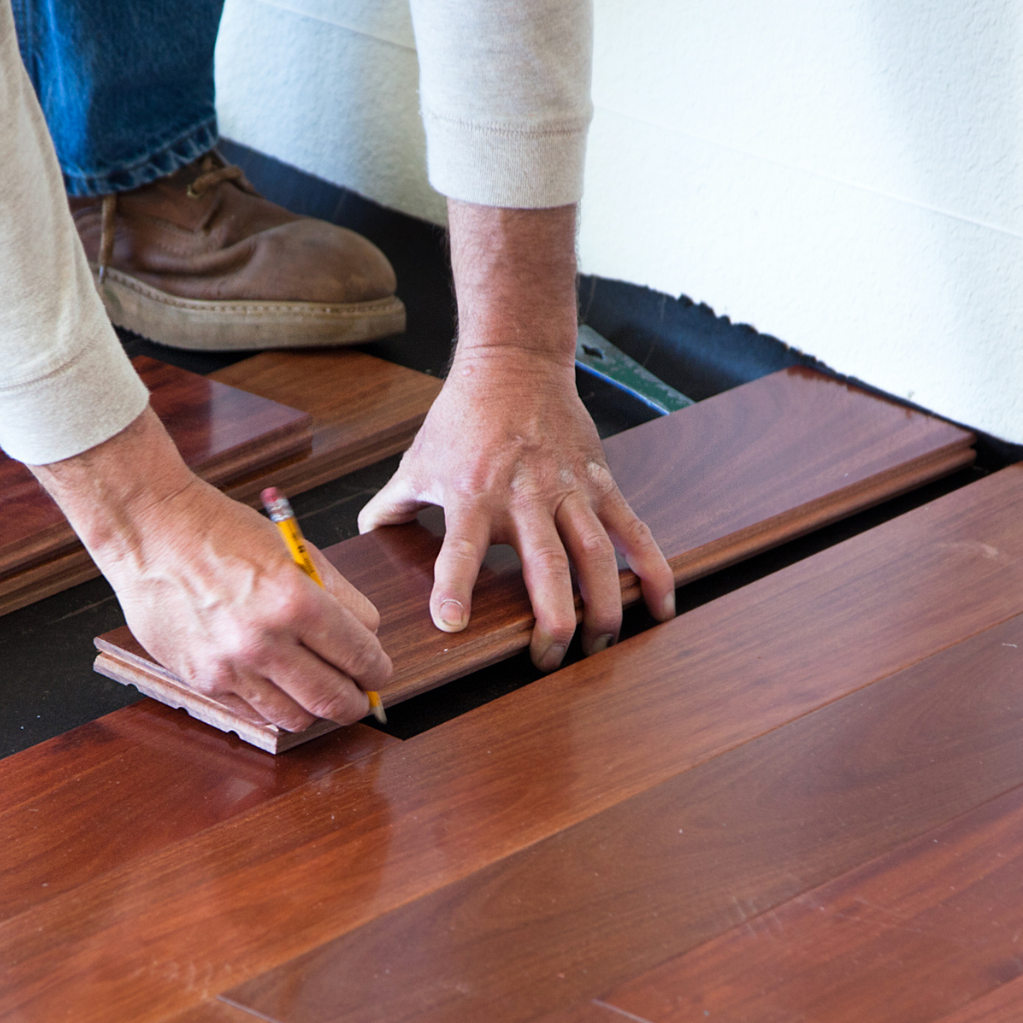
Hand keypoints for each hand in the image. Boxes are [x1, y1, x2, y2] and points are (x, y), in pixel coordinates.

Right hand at [38, 409, 389, 731]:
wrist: (152, 532)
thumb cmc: (222, 533)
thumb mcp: (295, 550)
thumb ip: (337, 596)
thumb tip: (367, 638)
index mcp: (294, 600)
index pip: (361, 656)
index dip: (378, 669)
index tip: (378, 671)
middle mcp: (263, 640)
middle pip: (335, 700)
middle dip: (357, 701)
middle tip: (360, 694)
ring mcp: (230, 666)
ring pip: (297, 717)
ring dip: (316, 709)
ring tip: (318, 690)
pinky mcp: (203, 680)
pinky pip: (256, 712)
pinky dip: (275, 704)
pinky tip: (277, 684)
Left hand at [357, 199, 673, 670]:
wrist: (514, 362)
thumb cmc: (462, 418)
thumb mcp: (416, 460)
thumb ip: (390, 506)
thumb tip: (364, 538)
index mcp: (472, 493)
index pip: (460, 546)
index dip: (454, 585)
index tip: (452, 624)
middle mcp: (524, 495)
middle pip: (545, 564)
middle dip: (551, 618)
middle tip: (547, 659)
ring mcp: (569, 490)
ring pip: (596, 555)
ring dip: (603, 604)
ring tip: (602, 644)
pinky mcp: (601, 482)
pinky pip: (632, 531)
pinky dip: (651, 570)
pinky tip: (659, 608)